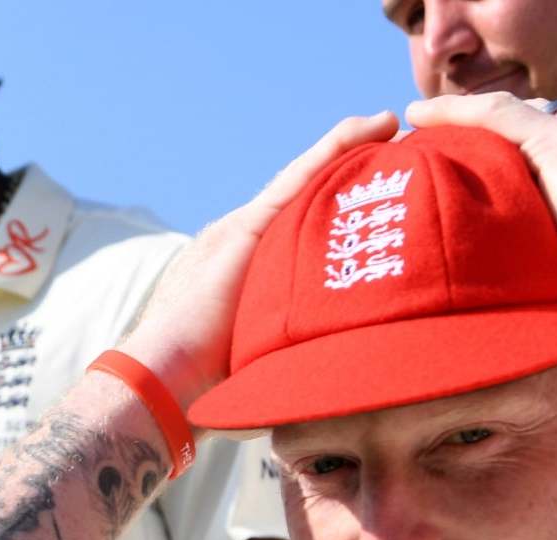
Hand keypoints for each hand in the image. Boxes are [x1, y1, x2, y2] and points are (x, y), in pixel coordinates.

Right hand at [123, 111, 402, 407]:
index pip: (297, 233)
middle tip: (394, 152)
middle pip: (304, 201)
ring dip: (346, 151)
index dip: (335, 211)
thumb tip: (333, 389)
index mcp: (243, 275)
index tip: (375, 199)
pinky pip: (301, 178)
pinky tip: (371, 128)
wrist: (162, 386)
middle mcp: (239, 244)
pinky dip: (335, 149)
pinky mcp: (246, 228)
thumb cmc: (207, 396)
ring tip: (387, 126)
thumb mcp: (266, 369)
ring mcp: (239, 232)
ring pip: (304, 181)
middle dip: (346, 175)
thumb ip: (294, 361)